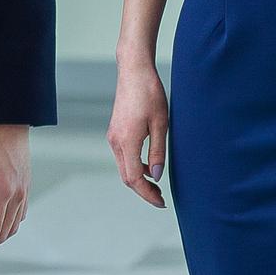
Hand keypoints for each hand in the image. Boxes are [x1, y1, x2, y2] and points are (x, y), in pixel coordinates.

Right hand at [104, 61, 167, 208]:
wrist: (134, 72)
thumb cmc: (150, 94)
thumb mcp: (161, 124)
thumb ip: (157, 152)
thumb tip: (157, 176)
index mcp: (127, 141)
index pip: (134, 178)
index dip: (147, 194)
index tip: (161, 202)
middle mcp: (116, 141)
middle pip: (126, 176)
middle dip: (143, 190)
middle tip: (161, 198)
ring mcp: (113, 136)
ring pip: (124, 167)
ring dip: (139, 179)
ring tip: (157, 185)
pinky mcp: (115, 132)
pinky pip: (123, 156)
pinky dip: (135, 166)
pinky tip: (149, 166)